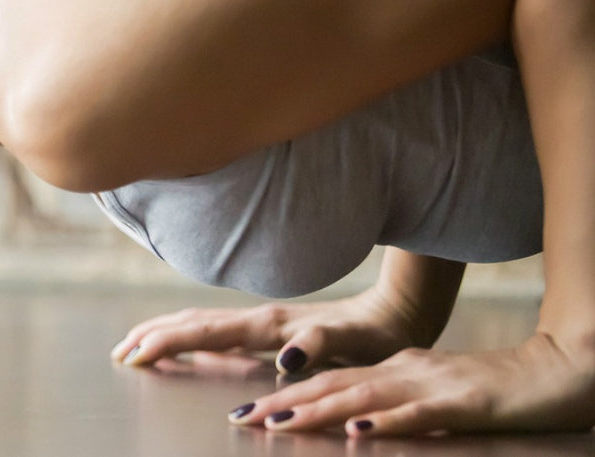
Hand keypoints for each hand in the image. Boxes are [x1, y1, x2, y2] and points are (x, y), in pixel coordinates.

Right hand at [111, 287, 432, 374]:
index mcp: (269, 326)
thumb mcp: (352, 341)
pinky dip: (190, 338)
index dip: (167, 344)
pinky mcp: (269, 328)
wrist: (395, 313)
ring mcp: (261, 321)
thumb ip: (317, 343)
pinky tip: (186, 346)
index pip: (205, 333)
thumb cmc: (374, 336)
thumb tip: (285, 355)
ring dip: (165, 333)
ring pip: (200, 324)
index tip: (135, 356)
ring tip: (136, 344)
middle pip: (192, 324)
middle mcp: (258, 319)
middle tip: (119, 352)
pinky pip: (217, 332)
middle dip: (153, 336)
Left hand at [227, 331, 594, 435]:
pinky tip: (361, 431)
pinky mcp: (464, 402)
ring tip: (280, 422)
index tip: (244, 410)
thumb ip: (394, 400)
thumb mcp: (433, 391)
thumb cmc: (496, 388)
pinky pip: (420, 414)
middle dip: (284, 402)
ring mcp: (433, 384)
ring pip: (366, 396)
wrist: (558, 369)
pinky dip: (388, 422)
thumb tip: (352, 420)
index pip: (330, 380)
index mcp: (395, 367)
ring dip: (320, 410)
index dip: (284, 394)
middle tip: (241, 417)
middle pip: (335, 385)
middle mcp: (405, 370)